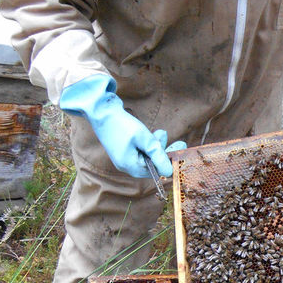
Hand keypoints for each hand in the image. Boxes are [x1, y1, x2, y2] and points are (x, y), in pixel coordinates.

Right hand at [59, 74, 185, 177]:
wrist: (100, 110)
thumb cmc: (122, 124)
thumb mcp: (144, 139)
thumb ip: (158, 155)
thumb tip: (171, 172)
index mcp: (131, 167)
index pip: (157, 170)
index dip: (170, 160)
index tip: (182, 148)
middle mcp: (127, 166)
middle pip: (153, 164)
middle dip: (165, 152)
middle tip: (180, 142)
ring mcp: (124, 159)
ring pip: (147, 156)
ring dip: (157, 145)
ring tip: (161, 132)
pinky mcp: (123, 151)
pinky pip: (140, 151)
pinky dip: (148, 143)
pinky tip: (153, 133)